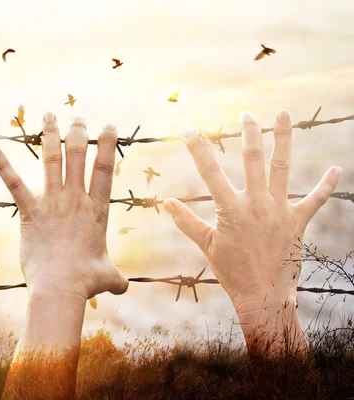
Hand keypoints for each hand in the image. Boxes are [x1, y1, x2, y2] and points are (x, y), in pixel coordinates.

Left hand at [0, 113, 127, 301]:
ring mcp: (52, 203)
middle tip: (78, 119)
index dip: (107, 145)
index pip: (104, 169)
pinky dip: (3, 166)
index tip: (108, 127)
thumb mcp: (108, 277)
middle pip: (78, 157)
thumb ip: (117, 278)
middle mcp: (75, 200)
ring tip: (49, 116)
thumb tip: (124, 288)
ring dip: (50, 136)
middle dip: (78, 134)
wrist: (60, 288)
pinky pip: (14, 184)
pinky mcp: (29, 212)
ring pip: (51, 161)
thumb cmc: (86, 282)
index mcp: (97, 210)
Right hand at [163, 109, 340, 352]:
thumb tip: (166, 202)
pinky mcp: (297, 222)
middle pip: (253, 159)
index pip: (209, 172)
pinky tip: (335, 169)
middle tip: (247, 114)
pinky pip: (315, 200)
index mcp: (230, 209)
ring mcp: (279, 210)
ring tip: (283, 115)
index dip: (197, 150)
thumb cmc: (231, 272)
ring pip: (282, 167)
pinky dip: (326, 185)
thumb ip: (186, 221)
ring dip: (284, 139)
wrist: (263, 296)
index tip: (189, 132)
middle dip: (249, 133)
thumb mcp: (206, 245)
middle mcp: (256, 204)